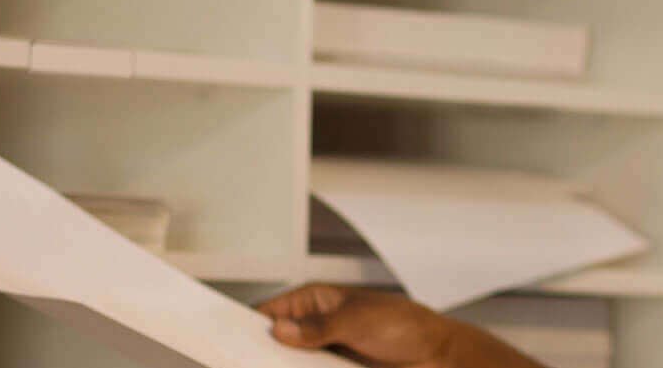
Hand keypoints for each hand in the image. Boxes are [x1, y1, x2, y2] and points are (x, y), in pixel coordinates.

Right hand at [256, 285, 479, 366]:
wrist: (436, 357)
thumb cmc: (406, 326)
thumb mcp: (359, 321)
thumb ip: (319, 327)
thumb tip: (281, 331)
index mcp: (315, 301)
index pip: (269, 312)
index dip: (246, 327)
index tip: (226, 341)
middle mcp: (313, 327)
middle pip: (272, 343)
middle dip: (257, 354)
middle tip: (239, 362)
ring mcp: (320, 353)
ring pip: (285, 364)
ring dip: (276, 367)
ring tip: (259, 367)